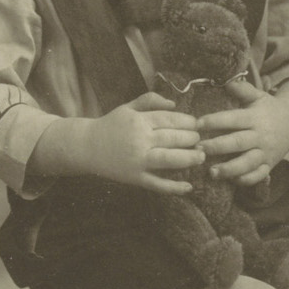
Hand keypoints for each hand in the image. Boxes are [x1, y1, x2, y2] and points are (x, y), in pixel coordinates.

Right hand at [29, 95, 204, 193]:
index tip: (198, 125)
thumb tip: (174, 103)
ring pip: (169, 160)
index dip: (188, 122)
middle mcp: (139, 140)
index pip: (170, 120)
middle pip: (173, 139)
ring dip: (189, 159)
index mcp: (139, 121)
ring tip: (201, 157)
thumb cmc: (111, 125)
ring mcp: (138, 160)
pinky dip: (174, 188)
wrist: (87, 147)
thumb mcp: (128, 107)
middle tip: (201, 141)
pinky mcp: (135, 178)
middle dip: (192, 139)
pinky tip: (189, 187)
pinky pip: (157, 184)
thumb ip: (150, 100)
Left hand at [198, 78, 288, 186]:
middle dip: (217, 146)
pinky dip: (245, 180)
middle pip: (238, 143)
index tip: (197, 124)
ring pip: (247, 163)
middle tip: (198, 148)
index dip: (215, 121)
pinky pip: (258, 175)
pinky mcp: (269, 165)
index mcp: (255, 118)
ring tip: (211, 172)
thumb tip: (227, 81)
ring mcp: (265, 152)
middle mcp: (261, 136)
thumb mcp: (258, 96)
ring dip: (229, 169)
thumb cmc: (269, 110)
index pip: (233, 119)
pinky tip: (230, 180)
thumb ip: (243, 90)